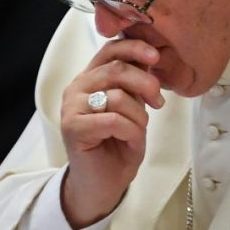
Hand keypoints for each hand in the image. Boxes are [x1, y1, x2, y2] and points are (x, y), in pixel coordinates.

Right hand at [59, 37, 165, 228]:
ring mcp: (72, 106)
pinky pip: (114, 120)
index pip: (110, 50)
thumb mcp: (135, 108)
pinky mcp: (72, 127)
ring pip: (118, 97)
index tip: (156, 56)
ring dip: (139, 116)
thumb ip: (136, 85)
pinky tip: (129, 141)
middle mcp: (77, 87)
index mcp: (91, 78)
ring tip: (137, 129)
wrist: (104, 181)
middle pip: (117, 69)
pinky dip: (131, 131)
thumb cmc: (119, 144)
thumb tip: (150, 57)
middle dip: (146, 84)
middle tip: (158, 102)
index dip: (134, 48)